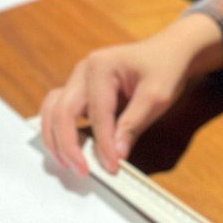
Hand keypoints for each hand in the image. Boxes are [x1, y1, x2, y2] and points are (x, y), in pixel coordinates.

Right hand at [39, 14, 222, 175]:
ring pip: (53, 109)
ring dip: (54, 138)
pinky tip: (65, 147)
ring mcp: (79, 78)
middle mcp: (83, 70)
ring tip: (65, 163)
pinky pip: (59, 108)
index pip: (96, 113)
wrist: (169, 51)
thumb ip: (133, 124)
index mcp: (101, 66)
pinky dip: (57, 128)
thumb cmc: (165, 68)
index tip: (112, 167)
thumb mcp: (156, 96)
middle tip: (82, 171)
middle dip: (68, 145)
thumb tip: (116, 154)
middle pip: (63, 111)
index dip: (102, 143)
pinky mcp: (80, 89)